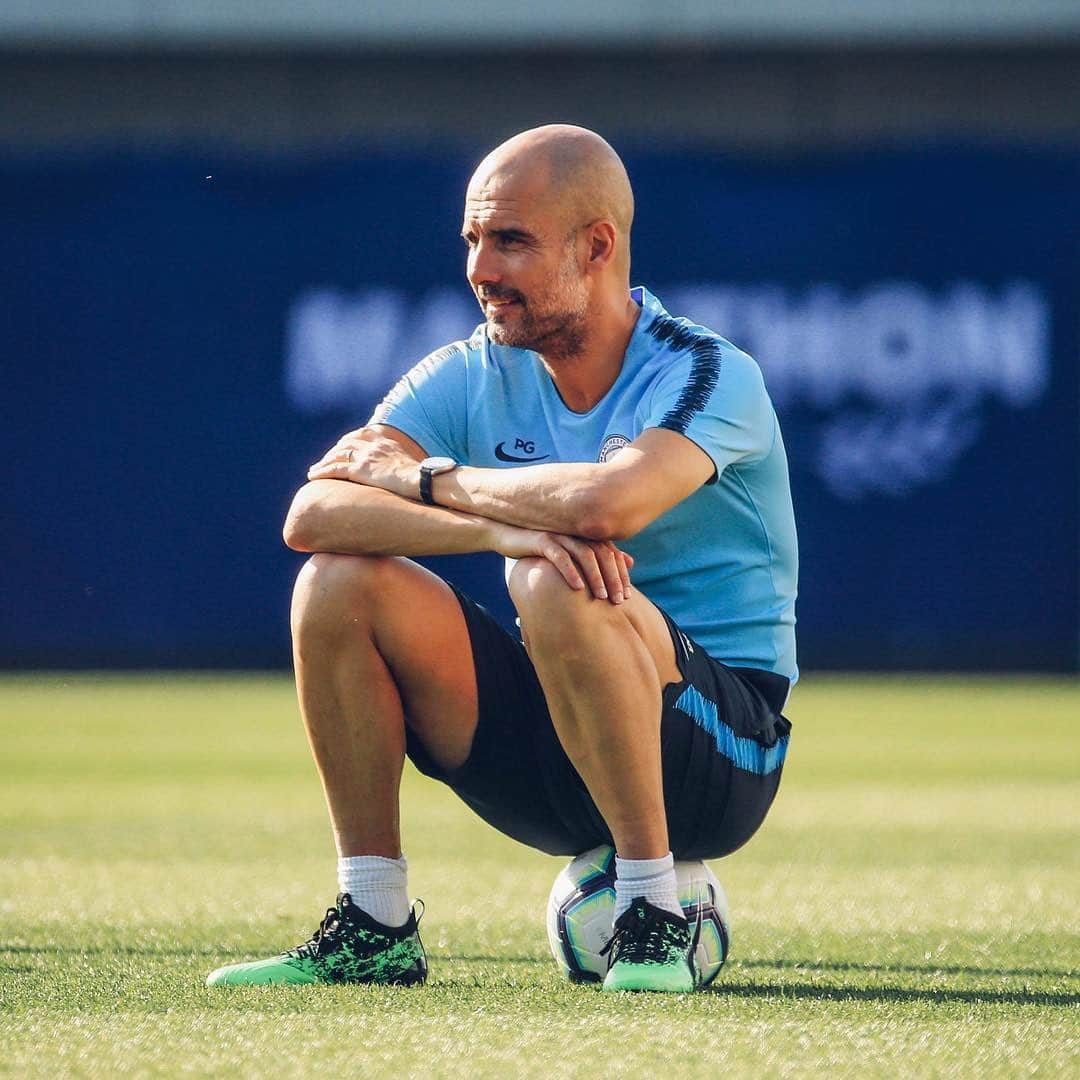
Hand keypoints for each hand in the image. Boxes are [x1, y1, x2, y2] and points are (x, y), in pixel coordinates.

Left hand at [307, 429, 417, 496]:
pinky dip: (322, 471)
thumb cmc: (425, 478)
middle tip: (324, 460)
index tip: (341, 448)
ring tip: (314, 470)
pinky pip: (335, 469)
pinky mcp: (360, 470)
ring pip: (337, 455)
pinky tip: (313, 476)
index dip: (348, 441)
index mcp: (386, 442)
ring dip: (323, 462)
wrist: (424, 480)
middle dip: (333, 452)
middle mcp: (374, 446)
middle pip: (346, 444)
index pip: (361, 435)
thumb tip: (416, 470)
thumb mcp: (416, 464)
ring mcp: (366, 457)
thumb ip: (407, 463)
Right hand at [490, 522, 633, 603]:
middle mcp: (577, 533)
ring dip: (596, 577)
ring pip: (585, 555)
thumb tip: (629, 561)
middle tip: (619, 600)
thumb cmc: (543, 548)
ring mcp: (561, 535)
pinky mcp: (543, 540)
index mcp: (585, 536)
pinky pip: (560, 556)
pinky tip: (578, 588)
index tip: (628, 595)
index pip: (612, 554)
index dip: (621, 573)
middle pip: (603, 555)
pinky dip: (571, 571)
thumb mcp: (572, 554)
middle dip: (613, 578)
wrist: (508, 536)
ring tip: (602, 597)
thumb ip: (598, 557)